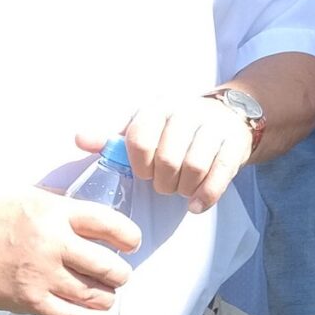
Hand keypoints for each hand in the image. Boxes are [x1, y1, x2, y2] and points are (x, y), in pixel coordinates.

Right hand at [0, 189, 141, 314]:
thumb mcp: (26, 197)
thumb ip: (60, 206)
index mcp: (53, 211)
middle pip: (107, 264)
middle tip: (120, 273)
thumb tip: (91, 217)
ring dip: (108, 296)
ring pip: (93, 294)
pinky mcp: (27, 301)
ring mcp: (40, 275)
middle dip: (121, 272)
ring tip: (108, 294)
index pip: (108, 223)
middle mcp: (51, 243)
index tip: (132, 243)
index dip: (128, 236)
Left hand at [94, 96, 256, 212]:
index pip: (139, 139)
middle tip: (164, 184)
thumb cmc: (176, 127)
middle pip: (168, 159)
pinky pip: (219, 174)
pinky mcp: (235, 143)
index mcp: (158, 108)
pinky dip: (206, 195)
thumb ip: (112, 137)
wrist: (228, 115)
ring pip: (193, 167)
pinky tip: (196, 206)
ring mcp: (213, 127)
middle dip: (163, 182)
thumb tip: (80, 140)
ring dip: (184, 188)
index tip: (144, 172)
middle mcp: (186, 113)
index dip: (139, 165)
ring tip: (181, 188)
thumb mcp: (144, 126)